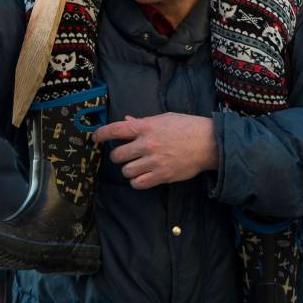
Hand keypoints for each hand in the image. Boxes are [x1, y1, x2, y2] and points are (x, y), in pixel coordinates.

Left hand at [94, 112, 218, 189]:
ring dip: (128, 169)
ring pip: (126, 171)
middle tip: (123, 156)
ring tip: (135, 166)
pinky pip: (138, 183)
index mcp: (146, 126)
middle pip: (118, 154)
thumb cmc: (186, 126)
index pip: (116, 130)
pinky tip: (141, 177)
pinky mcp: (161, 176)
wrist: (207, 143)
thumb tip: (126, 120)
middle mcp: (147, 144)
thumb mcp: (163, 118)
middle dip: (117, 156)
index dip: (101, 134)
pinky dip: (136, 181)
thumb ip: (142, 121)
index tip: (95, 137)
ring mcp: (154, 161)